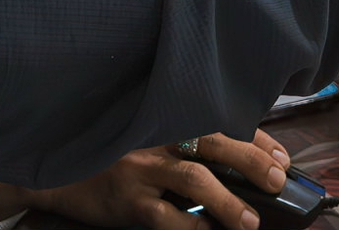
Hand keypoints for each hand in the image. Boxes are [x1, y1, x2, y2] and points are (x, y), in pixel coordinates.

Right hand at [24, 131, 288, 229]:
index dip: (255, 139)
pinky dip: (193, 229)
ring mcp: (141, 168)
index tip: (281, 158)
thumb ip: (183, 146)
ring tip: (251, 222)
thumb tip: (237, 168)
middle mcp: (156, 137)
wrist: (57, 173)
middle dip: (252, 161)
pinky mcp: (127, 199)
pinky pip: (167, 217)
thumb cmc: (110, 157)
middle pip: (214, 143)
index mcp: (166, 120)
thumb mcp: (147, 141)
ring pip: (194, 180)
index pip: (221, 123)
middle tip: (277, 181)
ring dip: (228, 201)